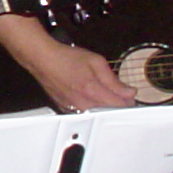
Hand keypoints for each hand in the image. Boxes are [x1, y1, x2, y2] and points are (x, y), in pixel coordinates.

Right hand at [4, 16, 137, 111]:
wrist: (43, 60)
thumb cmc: (66, 58)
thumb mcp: (96, 62)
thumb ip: (114, 80)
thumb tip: (129, 92)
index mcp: (92, 91)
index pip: (120, 106)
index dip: (129, 102)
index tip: (130, 95)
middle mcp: (83, 104)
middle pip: (109, 112)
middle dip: (118, 104)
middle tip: (119, 92)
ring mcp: (74, 109)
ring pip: (98, 114)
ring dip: (104, 106)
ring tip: (101, 91)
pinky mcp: (67, 109)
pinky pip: (85, 112)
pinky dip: (91, 106)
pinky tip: (88, 94)